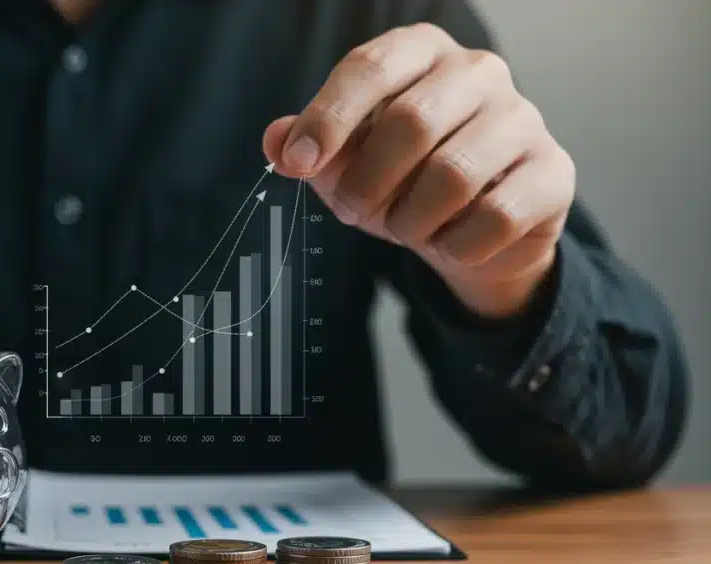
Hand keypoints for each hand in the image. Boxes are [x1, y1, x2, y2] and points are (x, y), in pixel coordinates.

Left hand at [263, 23, 574, 317]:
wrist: (473, 229)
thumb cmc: (402, 179)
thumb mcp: (345, 162)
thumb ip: (309, 148)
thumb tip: (276, 140)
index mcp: (420, 52)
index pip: (370, 68)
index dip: (327, 118)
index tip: (296, 163)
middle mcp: (478, 72)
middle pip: (411, 122)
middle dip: (367, 182)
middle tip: (350, 210)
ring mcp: (524, 118)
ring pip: (453, 175)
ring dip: (409, 219)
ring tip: (402, 228)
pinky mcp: (553, 172)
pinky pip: (495, 217)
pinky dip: (455, 244)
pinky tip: (447, 243)